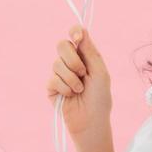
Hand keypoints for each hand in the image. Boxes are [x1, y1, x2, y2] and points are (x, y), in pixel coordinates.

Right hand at [46, 25, 112, 146]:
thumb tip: (80, 31)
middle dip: (72, 59)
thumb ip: (90, 51)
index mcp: (85, 56)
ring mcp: (60, 74)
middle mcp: (71, 62)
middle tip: (82, 72)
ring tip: (80, 90)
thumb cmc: (100, 98)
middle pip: (62, 45)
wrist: (91, 121)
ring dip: (72, 78)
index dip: (74, 32)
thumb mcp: (99, 72)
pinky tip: (71, 96)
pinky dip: (65, 88)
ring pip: (57, 63)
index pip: (76, 35)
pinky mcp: (52, 87)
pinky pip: (53, 79)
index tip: (77, 38)